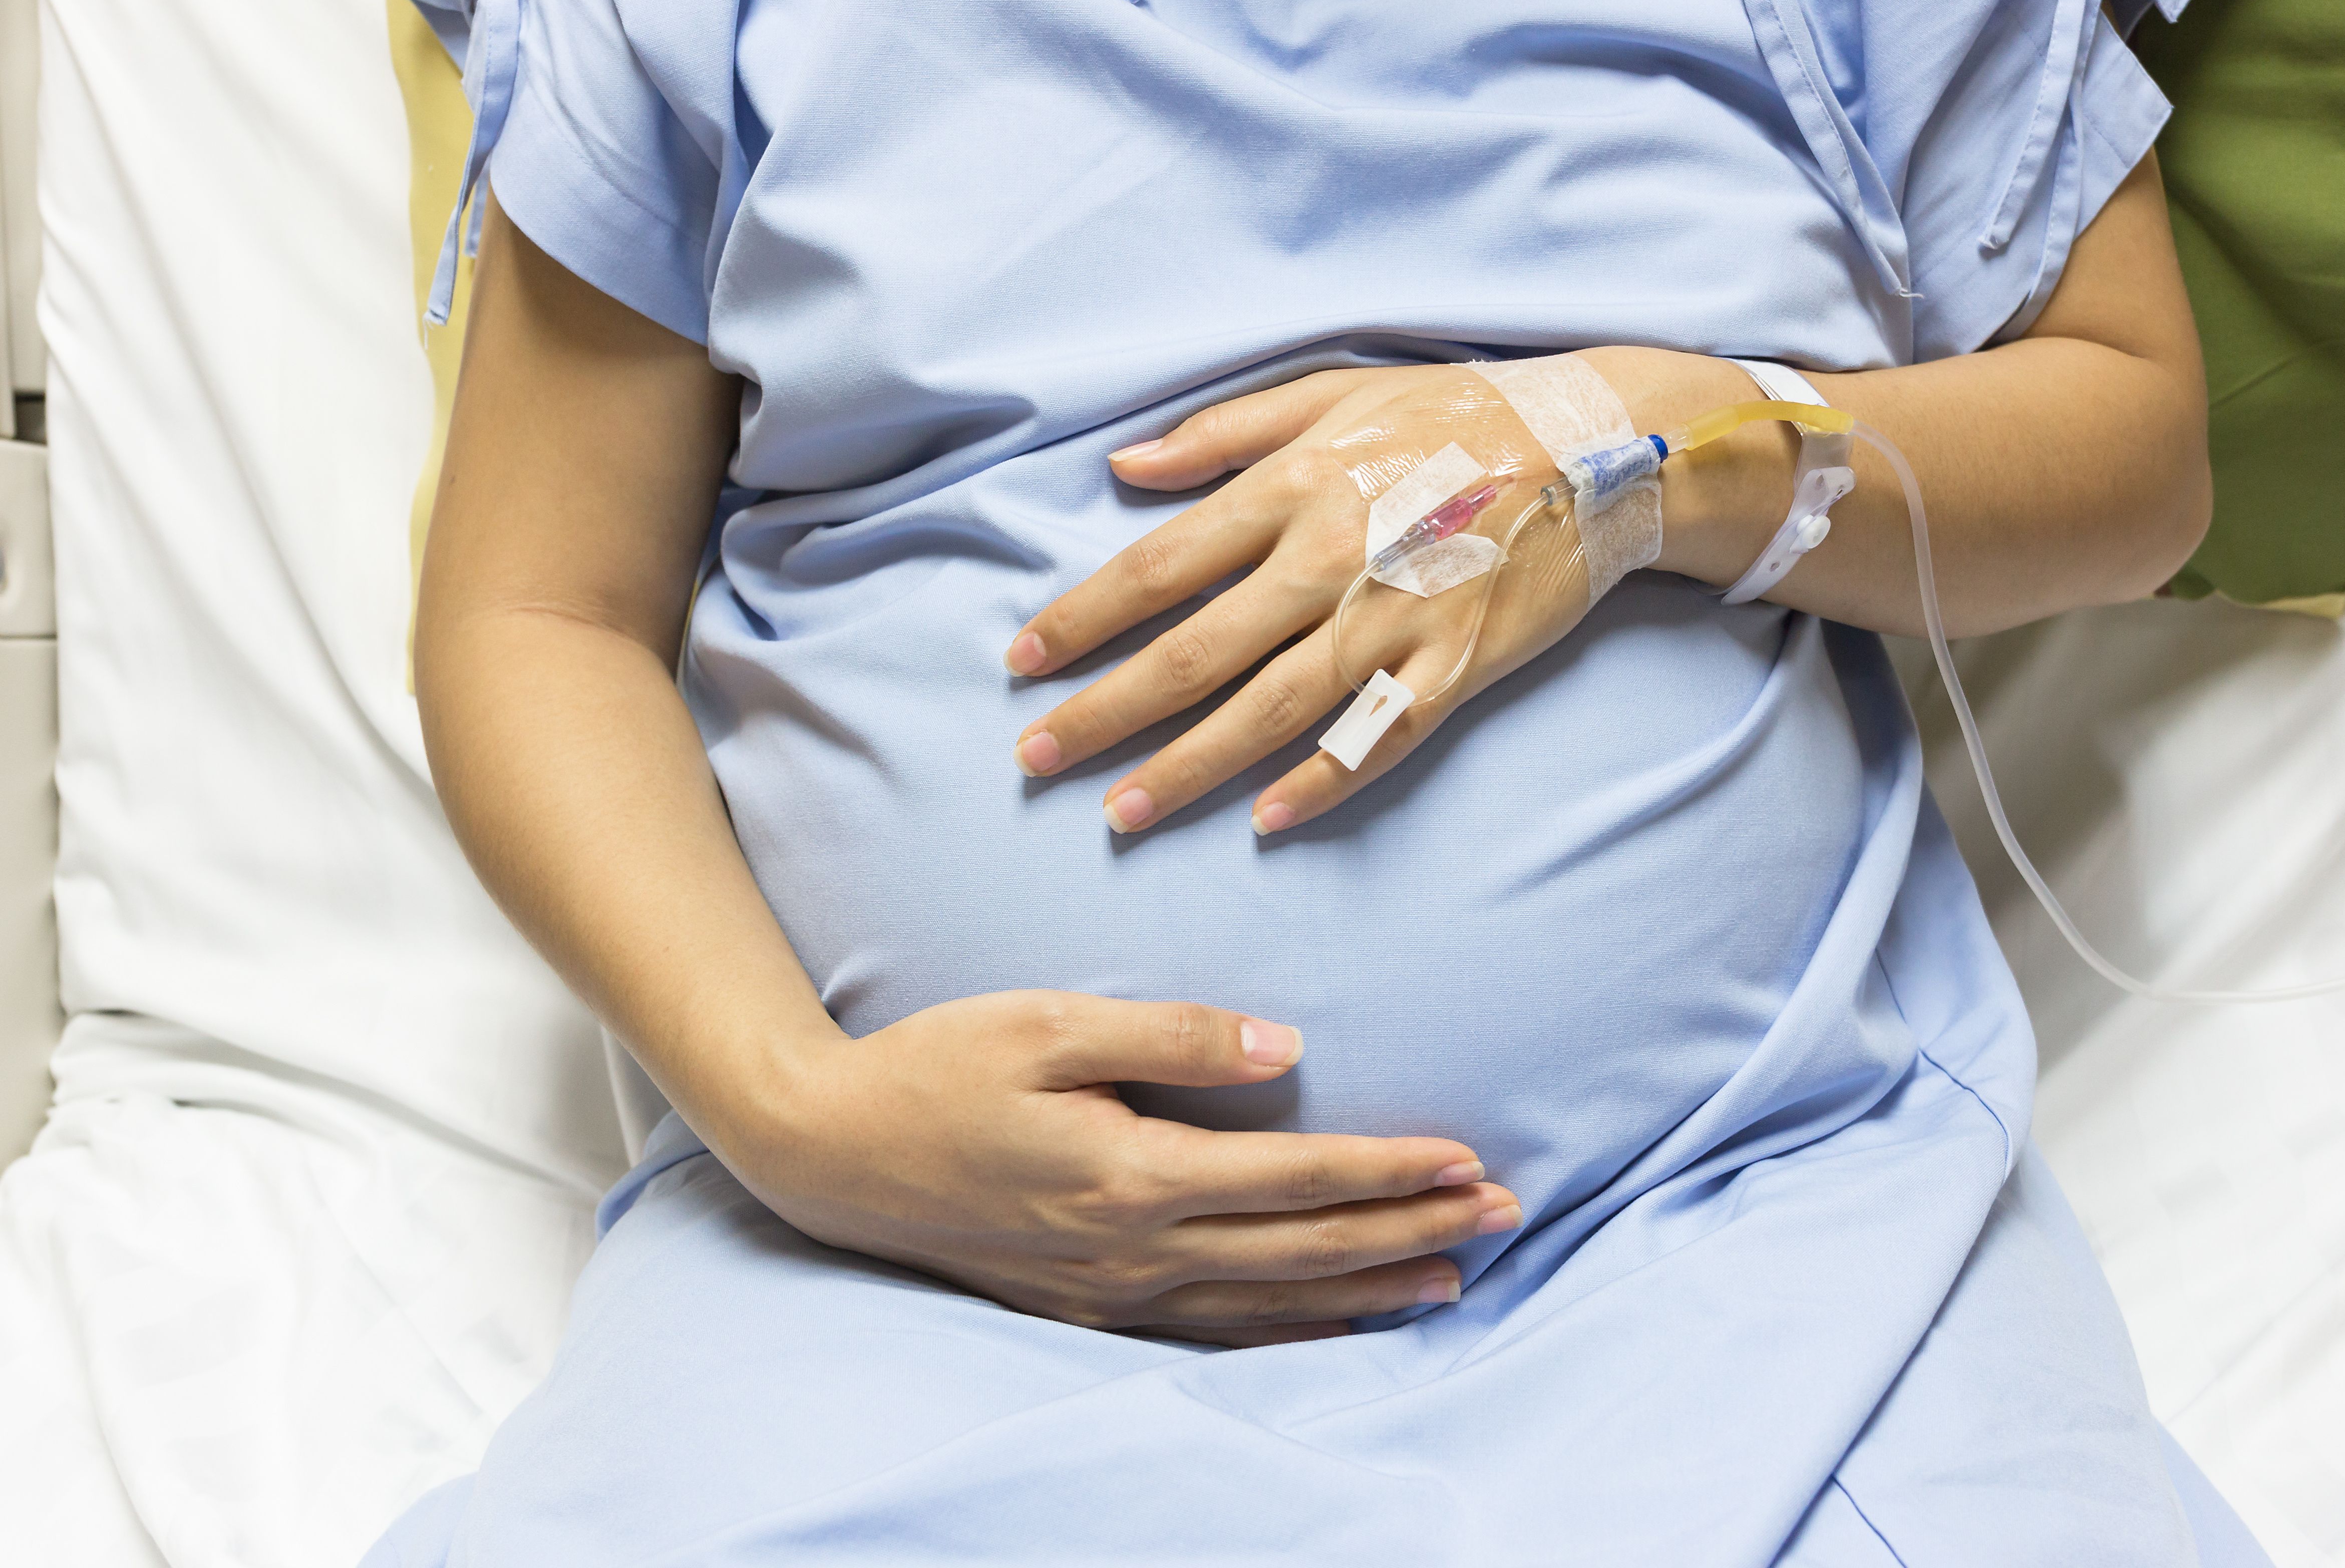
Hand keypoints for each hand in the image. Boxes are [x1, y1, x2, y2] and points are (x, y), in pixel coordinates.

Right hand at [718, 990, 1520, 1345]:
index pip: (1296, 1177)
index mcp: (1132, 1172)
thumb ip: (1174, 1036)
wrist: (830, 1152)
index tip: (1468, 1160)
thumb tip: (1288, 1050)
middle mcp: (1133, 1248)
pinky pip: (1214, 1331)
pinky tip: (1335, 1323)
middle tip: (1504, 1215)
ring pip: (1270, 1304)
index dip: (1390, 1171)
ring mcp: (1110, 1291)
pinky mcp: (1086, 1307)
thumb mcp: (1048, 1022)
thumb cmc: (937, 1069)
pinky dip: (1289, 1332)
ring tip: (1452, 1279)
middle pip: (1303, 1249)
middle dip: (1411, 1233)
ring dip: (1368, 1290)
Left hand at [1003, 363, 1594, 834]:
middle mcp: (1330, 560)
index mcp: (1293, 488)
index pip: (1158, 567)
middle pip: (1194, 654)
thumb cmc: (1457, 413)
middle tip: (1036, 758)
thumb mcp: (1334, 393)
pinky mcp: (1455, 667)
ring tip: (1120, 813)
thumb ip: (1224, 434)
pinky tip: (1267, 821)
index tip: (1021, 661)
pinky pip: (1376, 739)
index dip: (1081, 619)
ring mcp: (1395, 621)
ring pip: (1270, 711)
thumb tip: (1124, 467)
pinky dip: (1321, 783)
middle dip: (1105, 712)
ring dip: (1188, 768)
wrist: (1602, 447)